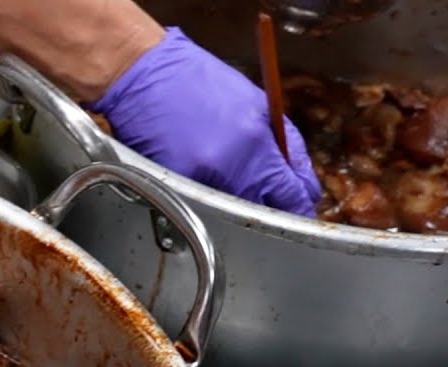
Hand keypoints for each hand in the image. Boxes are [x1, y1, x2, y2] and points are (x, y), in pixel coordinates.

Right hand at [88, 29, 320, 215]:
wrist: (148, 75)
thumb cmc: (199, 80)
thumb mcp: (256, 102)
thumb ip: (281, 141)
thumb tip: (296, 174)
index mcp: (258, 144)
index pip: (292, 194)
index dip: (299, 202)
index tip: (299, 204)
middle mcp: (231, 169)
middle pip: (263, 209)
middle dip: (268, 202)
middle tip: (267, 193)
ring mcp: (200, 180)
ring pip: (231, 208)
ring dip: (234, 196)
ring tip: (224, 167)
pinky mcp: (175, 184)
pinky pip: (200, 198)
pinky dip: (204, 188)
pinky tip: (196, 163)